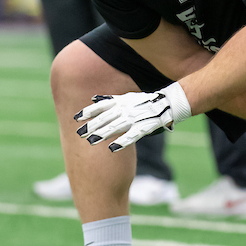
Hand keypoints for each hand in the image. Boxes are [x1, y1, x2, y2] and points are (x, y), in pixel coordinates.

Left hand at [75, 84, 191, 151]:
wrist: (168, 103)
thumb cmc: (145, 101)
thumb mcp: (127, 96)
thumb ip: (110, 99)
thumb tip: (92, 99)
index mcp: (121, 101)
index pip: (102, 106)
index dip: (89, 112)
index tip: (77, 118)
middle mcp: (126, 109)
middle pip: (105, 118)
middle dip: (91, 126)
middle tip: (79, 133)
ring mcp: (134, 118)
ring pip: (115, 127)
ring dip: (102, 134)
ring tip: (90, 141)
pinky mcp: (144, 127)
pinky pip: (131, 135)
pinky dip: (121, 141)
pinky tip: (112, 148)